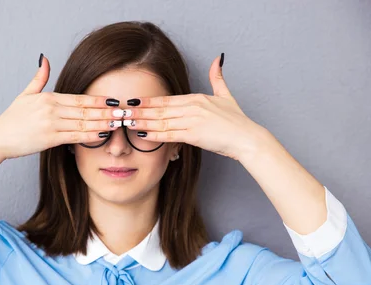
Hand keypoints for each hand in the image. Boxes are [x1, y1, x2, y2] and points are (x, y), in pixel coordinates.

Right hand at [0, 54, 125, 159]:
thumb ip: (38, 78)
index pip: (79, 98)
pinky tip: (102, 136)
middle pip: (85, 110)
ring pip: (83, 124)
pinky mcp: (49, 139)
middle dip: (106, 112)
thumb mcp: (25, 95)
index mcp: (48, 98)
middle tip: (124, 112)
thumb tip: (44, 58)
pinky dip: (89, 136)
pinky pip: (74, 137)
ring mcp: (51, 124)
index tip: (114, 101)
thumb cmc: (12, 118)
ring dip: (102, 124)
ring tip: (118, 124)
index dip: (98, 100)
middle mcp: (51, 110)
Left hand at [120, 54, 272, 160]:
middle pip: (160, 109)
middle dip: (140, 110)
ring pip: (161, 121)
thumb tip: (217, 59)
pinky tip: (142, 134)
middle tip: (122, 112)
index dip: (149, 101)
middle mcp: (192, 107)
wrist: (247, 138)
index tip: (134, 102)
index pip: (167, 99)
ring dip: (142, 121)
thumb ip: (218, 78)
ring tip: (127, 122)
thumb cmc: (237, 121)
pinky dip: (154, 134)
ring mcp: (192, 120)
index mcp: (197, 98)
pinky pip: (169, 134)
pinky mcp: (194, 135)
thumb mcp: (226, 96)